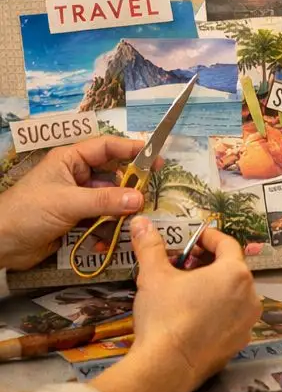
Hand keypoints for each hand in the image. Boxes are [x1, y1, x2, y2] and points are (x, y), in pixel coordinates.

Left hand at [0, 136, 145, 271]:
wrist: (1, 244)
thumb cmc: (29, 211)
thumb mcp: (68, 202)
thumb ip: (104, 200)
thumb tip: (139, 198)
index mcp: (70, 160)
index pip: (106, 147)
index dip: (131, 149)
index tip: (155, 156)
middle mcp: (75, 176)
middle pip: (111, 175)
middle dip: (129, 185)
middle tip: (150, 194)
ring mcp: (75, 199)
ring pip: (108, 200)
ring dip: (119, 211)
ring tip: (131, 220)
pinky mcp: (75, 220)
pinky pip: (99, 220)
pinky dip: (106, 229)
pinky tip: (107, 240)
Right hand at [90, 216, 260, 391]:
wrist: (166, 369)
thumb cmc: (165, 315)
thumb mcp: (154, 276)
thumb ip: (150, 246)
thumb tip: (140, 221)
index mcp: (235, 273)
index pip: (227, 244)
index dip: (209, 238)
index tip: (194, 239)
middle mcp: (250, 296)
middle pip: (232, 270)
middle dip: (210, 264)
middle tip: (185, 265)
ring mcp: (247, 324)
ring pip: (234, 296)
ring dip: (215, 290)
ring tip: (188, 292)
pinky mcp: (239, 346)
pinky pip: (231, 320)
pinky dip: (217, 314)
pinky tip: (194, 319)